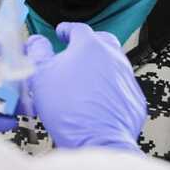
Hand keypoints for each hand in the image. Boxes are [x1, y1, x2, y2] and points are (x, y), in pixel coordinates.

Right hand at [25, 22, 146, 151]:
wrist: (98, 141)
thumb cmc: (69, 109)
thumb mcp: (41, 76)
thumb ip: (38, 52)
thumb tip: (36, 41)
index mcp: (89, 46)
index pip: (78, 28)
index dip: (67, 29)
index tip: (62, 33)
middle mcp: (112, 57)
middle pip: (101, 41)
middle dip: (88, 43)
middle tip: (76, 52)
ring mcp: (126, 77)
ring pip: (113, 62)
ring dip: (100, 66)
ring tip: (84, 80)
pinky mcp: (134, 97)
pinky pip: (121, 85)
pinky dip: (110, 87)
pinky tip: (97, 98)